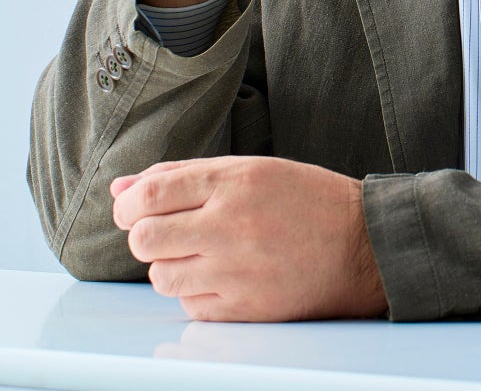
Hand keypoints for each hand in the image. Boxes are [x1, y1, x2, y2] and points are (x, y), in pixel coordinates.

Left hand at [110, 156, 386, 321]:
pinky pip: (189, 307)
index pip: (150, 195)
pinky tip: (221, 276)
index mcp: (234, 182)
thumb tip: (119, 190)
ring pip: (161, 277)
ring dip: (169, 265)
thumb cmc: (306, 199)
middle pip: (145, 238)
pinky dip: (195, 293)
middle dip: (144, 235)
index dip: (129, 205)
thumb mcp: (250, 170)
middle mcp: (230, 226)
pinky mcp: (243, 310)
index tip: (132, 209)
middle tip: (165, 232)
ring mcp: (236, 272)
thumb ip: (183, 175)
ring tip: (199, 254)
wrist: (361, 246)